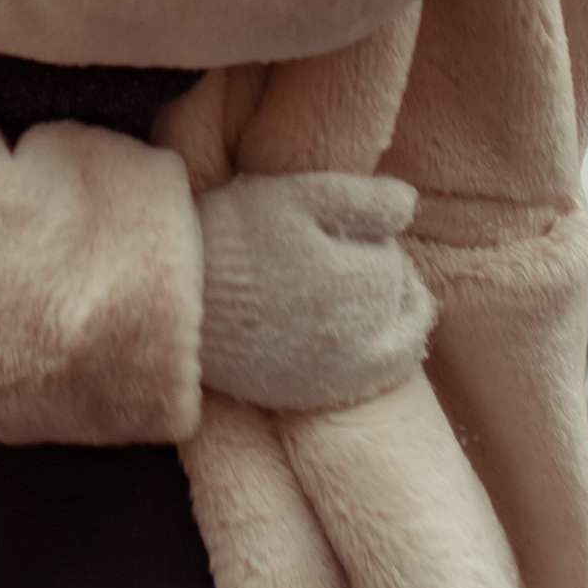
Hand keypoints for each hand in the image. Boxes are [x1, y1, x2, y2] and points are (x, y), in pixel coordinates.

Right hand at [195, 171, 434, 412]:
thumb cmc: (237, 236)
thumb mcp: (301, 193)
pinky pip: (369, 379)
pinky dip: (372, 357)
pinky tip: (347, 335)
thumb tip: (410, 204)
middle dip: (380, 275)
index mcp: (368, 283)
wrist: (178, 297)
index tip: (339, 225)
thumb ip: (367, 199)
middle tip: (339, 255)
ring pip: (398, 345)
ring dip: (389, 318)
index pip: (394, 257)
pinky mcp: (312, 394)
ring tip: (352, 294)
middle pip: (398, 301)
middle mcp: (365, 337)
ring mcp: (340, 373)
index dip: (371, 235)